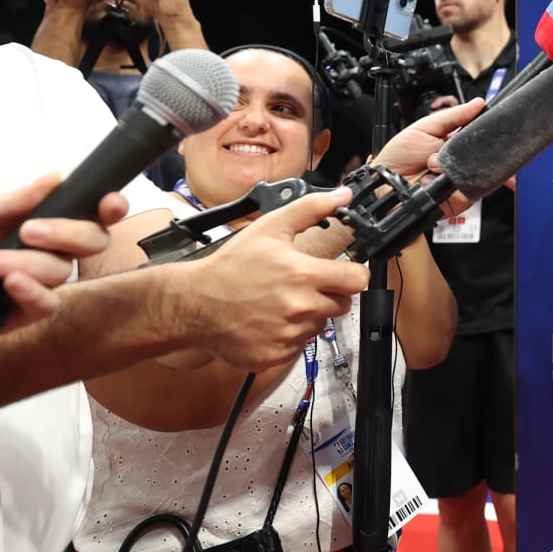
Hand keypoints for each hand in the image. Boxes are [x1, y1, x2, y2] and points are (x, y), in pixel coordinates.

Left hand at [0, 175, 127, 327]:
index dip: (105, 208)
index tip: (108, 203)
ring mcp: (30, 285)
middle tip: (29, 230)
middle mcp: (37, 253)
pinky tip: (9, 284)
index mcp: (29, 223)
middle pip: (88, 243)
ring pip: (60, 272)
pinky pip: (47, 306)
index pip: (83, 214)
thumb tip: (55, 177)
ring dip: (22, 263)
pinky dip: (32, 292)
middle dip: (67, 232)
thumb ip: (11, 201)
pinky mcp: (16, 315)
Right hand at [171, 188, 369, 371]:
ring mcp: (288, 335)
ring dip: (307, 315)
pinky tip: (269, 321)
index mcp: (303, 276)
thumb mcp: (271, 228)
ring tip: (279, 302)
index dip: (352, 273)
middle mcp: (300, 308)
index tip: (343, 272)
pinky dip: (289, 335)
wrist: (194, 303)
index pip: (357, 280)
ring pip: (319, 325)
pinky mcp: (275, 356)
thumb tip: (344, 196)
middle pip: (342, 304)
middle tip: (302, 286)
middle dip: (328, 294)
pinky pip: (299, 346)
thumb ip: (312, 209)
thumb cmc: (231, 266)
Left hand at [371, 97, 484, 213]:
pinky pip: (468, 189)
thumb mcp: (425, 127)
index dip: (476, 130)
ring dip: (450, 167)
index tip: (470, 126)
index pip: (477, 134)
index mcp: (456, 143)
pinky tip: (432, 179)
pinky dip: (450, 183)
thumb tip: (478, 103)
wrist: (386, 185)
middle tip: (438, 149)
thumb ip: (452, 116)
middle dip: (458, 149)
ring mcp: (462, 181)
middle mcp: (461, 162)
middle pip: (479, 153)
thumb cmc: (399, 156)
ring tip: (431, 165)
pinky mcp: (461, 199)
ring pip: (473, 170)